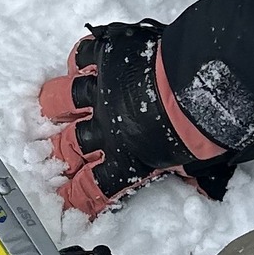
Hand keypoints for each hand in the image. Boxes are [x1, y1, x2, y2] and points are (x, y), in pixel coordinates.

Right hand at [39, 21, 236, 218]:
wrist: (200, 92)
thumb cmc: (201, 131)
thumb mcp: (194, 164)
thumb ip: (186, 173)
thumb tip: (204, 187)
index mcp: (126, 160)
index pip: (93, 186)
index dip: (76, 195)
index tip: (63, 198)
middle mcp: (106, 127)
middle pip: (69, 145)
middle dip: (59, 154)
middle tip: (50, 156)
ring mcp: (103, 91)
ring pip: (64, 99)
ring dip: (56, 105)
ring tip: (49, 106)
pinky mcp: (109, 58)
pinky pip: (84, 56)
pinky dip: (81, 59)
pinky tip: (78, 63)